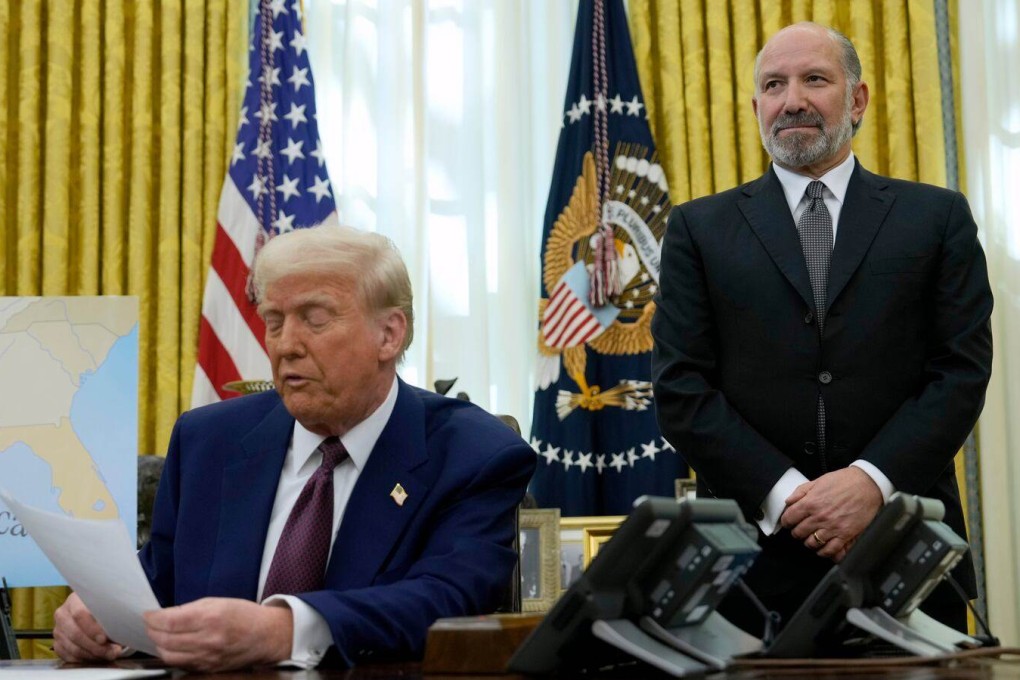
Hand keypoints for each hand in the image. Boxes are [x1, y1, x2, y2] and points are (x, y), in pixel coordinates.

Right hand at [53, 592, 124, 661]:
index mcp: (74, 600)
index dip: (92, 629)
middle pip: (76, 634)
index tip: (105, 638)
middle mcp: (62, 615)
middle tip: (113, 651)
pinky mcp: (58, 644)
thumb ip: (113, 613)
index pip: (80, 614)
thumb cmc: (102, 607)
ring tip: (110, 654)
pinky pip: (69, 656)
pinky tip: (98, 657)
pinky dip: (86, 659)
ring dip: (94, 654)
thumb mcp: (107, 603)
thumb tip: (126, 626)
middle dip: (96, 646)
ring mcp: (58, 630)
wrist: (90, 611)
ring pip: (73, 648)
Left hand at [143, 597, 292, 671]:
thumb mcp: (218, 602)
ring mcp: (207, 657)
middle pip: (165, 640)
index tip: (147, 614)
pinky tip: (171, 646)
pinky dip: (171, 654)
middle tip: (149, 624)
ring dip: (158, 644)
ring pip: (169, 655)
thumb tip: (166, 615)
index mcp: (210, 618)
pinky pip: (181, 663)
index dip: (153, 618)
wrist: (266, 636)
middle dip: (152, 630)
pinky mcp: (208, 668)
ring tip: (158, 636)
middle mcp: (207, 640)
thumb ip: (191, 609)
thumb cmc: (244, 614)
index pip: (169, 621)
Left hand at [780, 467, 881, 561]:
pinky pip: (830, 551)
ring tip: (812, 537)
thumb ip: (800, 492)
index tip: (789, 521)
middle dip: (797, 531)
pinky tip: (823, 547)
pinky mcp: (846, 535)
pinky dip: (825, 552)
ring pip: (812, 544)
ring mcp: (833, 528)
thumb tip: (788, 502)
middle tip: (801, 528)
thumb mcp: (818, 481)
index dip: (787, 521)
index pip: (789, 519)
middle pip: (798, 533)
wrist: (867, 484)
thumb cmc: (844, 481)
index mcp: (810, 503)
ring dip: (809, 541)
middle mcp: (819, 517)